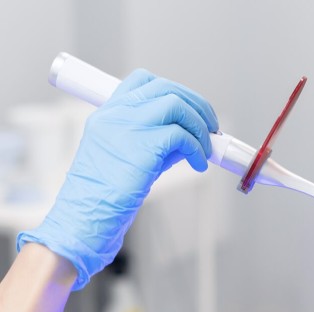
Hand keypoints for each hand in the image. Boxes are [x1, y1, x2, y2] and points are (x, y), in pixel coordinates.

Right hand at [17, 69, 218, 289]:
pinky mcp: (143, 145)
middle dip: (197, 105)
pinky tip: (199, 165)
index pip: (143, 80)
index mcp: (109, 112)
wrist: (88, 214)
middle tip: (211, 127)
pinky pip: (182, 135)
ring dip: (200, 126)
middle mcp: (117, 113)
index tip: (190, 109)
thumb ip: (157, 140)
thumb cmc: (107, 192)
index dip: (173, 90)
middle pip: (166, 88)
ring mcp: (128, 126)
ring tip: (205, 149)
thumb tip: (192, 136)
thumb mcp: (129, 155)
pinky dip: (197, 149)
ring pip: (177, 105)